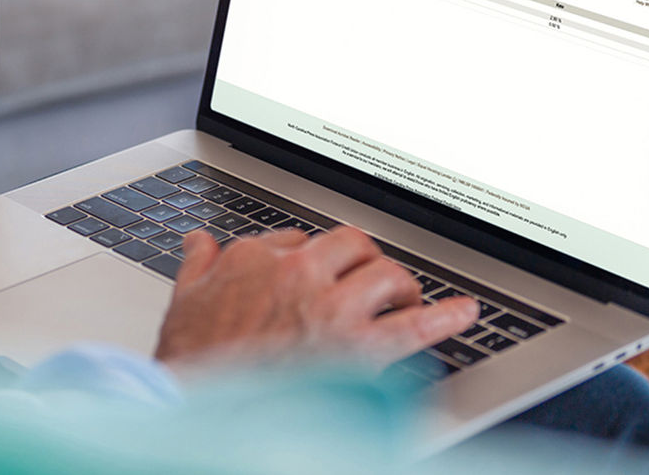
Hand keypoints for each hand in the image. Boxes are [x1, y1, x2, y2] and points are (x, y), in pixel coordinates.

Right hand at [154, 226, 477, 374]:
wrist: (197, 409)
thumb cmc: (191, 363)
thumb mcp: (183, 303)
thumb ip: (198, 266)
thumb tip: (200, 242)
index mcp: (255, 257)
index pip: (299, 240)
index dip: (313, 260)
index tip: (319, 275)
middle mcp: (298, 272)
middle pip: (351, 245)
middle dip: (364, 261)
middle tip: (369, 282)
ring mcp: (331, 307)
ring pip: (385, 274)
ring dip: (399, 287)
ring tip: (404, 300)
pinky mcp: (359, 348)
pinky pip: (415, 326)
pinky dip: (446, 317)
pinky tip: (465, 312)